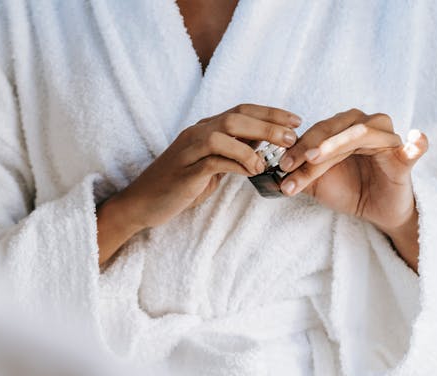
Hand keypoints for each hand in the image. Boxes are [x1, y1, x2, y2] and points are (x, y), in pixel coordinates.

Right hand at [97, 104, 301, 264]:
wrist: (142, 203)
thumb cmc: (177, 186)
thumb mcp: (209, 166)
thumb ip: (230, 153)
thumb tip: (259, 146)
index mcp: (204, 130)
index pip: (241, 111)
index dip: (269, 113)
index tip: (294, 120)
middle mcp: (196, 133)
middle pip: (236, 117)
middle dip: (268, 124)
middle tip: (292, 137)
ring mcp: (189, 150)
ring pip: (224, 132)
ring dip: (253, 143)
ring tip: (271, 158)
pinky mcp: (186, 170)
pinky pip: (214, 160)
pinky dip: (236, 164)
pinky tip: (251, 173)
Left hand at [277, 109, 427, 269]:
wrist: (375, 211)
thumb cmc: (349, 190)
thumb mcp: (317, 183)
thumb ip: (298, 172)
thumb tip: (270, 171)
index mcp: (345, 129)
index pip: (318, 131)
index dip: (298, 146)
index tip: (279, 164)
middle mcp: (367, 127)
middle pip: (336, 129)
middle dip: (310, 146)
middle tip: (291, 164)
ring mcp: (388, 142)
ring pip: (361, 134)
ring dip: (335, 146)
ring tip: (315, 158)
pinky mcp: (404, 159)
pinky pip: (413, 150)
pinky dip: (416, 144)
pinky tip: (416, 139)